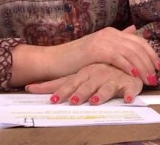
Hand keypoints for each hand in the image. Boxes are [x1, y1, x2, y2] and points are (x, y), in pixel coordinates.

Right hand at [10, 25, 159, 88]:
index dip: (151, 54)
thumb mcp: (99, 50)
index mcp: (112, 33)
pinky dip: (129, 66)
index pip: (139, 41)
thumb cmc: (77, 60)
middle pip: (138, 46)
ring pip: (131, 52)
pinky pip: (118, 58)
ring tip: (149, 79)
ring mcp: (104, 40)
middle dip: (150, 62)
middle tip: (156, 76)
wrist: (55, 61)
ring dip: (143, 67)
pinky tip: (135, 75)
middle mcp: (110, 34)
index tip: (159, 67)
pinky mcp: (97, 50)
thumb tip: (133, 30)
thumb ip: (116, 43)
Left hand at [26, 63, 143, 104]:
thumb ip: (58, 82)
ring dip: (101, 94)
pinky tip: (128, 99)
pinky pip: (130, 90)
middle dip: (79, 93)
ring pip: (106, 87)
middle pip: (86, 86)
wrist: (128, 59)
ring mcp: (113, 79)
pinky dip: (130, 94)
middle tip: (72, 101)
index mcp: (84, 73)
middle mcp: (97, 75)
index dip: (55, 89)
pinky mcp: (129, 83)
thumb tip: (29, 85)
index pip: (67, 81)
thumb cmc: (100, 70)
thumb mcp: (77, 75)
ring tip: (94, 101)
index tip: (36, 90)